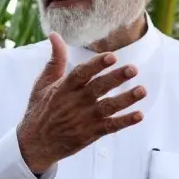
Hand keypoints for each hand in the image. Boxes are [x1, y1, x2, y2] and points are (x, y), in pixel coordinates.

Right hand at [17, 33, 144, 173]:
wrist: (36, 144)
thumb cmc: (40, 110)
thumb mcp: (42, 84)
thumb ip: (55, 60)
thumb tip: (55, 35)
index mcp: (63, 88)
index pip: (81, 73)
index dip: (97, 65)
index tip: (112, 56)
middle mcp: (75, 103)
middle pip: (98, 88)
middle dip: (116, 78)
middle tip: (133, 69)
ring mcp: (84, 119)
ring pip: (108, 107)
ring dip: (125, 99)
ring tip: (142, 90)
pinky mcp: (90, 134)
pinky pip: (110, 127)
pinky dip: (125, 121)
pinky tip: (139, 115)